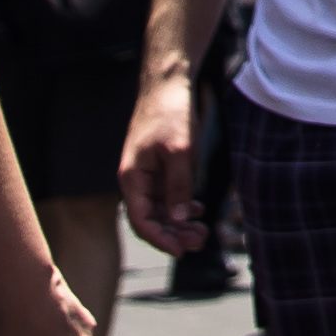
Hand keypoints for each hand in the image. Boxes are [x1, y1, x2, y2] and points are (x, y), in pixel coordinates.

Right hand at [119, 65, 203, 255]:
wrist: (168, 84)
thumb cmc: (170, 113)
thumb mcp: (179, 150)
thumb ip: (178, 185)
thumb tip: (179, 219)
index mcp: (132, 179)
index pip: (141, 221)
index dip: (160, 239)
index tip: (181, 251)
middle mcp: (136, 181)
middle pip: (151, 220)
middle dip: (174, 235)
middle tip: (200, 241)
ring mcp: (147, 176)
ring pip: (161, 210)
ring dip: (179, 223)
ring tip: (203, 232)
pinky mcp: (158, 169)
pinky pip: (167, 196)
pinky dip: (181, 206)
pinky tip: (197, 210)